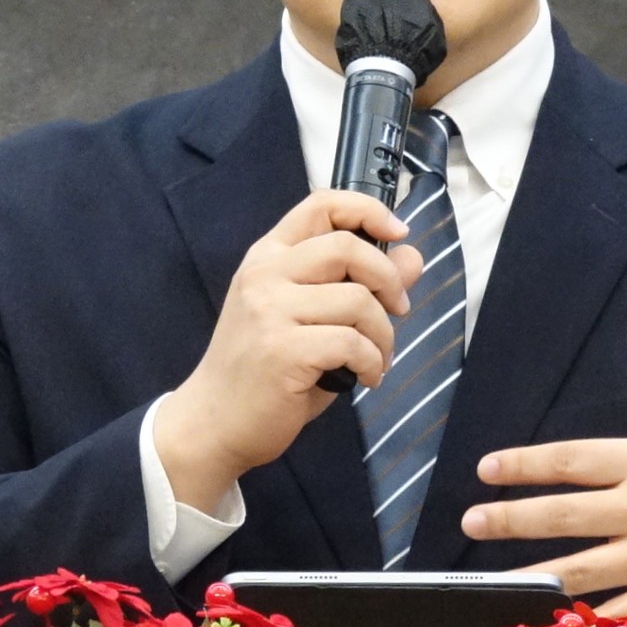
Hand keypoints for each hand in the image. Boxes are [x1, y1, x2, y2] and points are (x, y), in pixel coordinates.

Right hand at [157, 188, 422, 505]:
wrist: (213, 422)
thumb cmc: (263, 371)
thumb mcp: (310, 318)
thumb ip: (356, 285)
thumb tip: (412, 258)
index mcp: (268, 257)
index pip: (321, 205)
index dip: (368, 210)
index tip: (399, 231)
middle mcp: (265, 274)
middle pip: (347, 247)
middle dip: (388, 278)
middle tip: (398, 309)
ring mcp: (270, 311)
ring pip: (357, 299)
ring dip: (384, 334)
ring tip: (377, 359)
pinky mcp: (282, 350)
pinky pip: (352, 343)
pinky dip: (373, 363)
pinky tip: (365, 378)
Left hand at [460, 321, 626, 612]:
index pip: (572, 459)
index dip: (523, 464)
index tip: (485, 468)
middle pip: (563, 515)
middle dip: (509, 518)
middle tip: (469, 522)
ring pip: (579, 572)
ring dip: (529, 578)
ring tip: (489, 585)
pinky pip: (617, 617)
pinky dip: (582, 625)